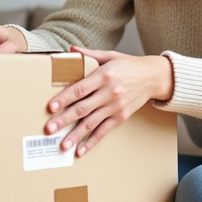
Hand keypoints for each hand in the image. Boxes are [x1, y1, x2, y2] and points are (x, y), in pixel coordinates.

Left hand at [45, 47, 173, 156]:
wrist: (152, 77)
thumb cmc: (128, 65)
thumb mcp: (109, 56)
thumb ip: (89, 54)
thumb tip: (71, 50)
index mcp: (103, 75)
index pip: (80, 89)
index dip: (64, 98)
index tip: (51, 107)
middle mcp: (109, 93)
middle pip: (82, 108)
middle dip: (64, 120)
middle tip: (49, 129)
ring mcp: (115, 107)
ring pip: (91, 123)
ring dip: (75, 135)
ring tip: (62, 145)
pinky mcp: (120, 117)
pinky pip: (103, 131)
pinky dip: (92, 142)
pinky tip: (80, 150)